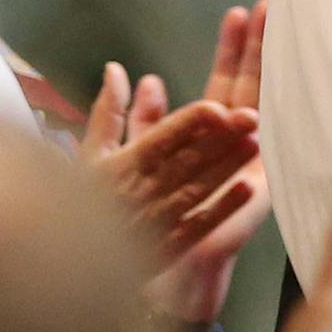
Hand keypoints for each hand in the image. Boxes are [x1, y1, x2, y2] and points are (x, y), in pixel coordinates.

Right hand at [83, 64, 260, 266]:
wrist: (76, 262)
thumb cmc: (84, 202)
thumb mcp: (90, 154)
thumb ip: (108, 112)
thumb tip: (116, 69)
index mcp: (123, 165)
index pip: (160, 138)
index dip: (189, 122)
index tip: (216, 107)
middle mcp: (143, 190)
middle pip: (187, 160)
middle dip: (220, 138)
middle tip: (252, 117)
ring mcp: (159, 220)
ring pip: (198, 188)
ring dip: (227, 166)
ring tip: (254, 143)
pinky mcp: (170, 247)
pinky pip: (200, 225)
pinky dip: (223, 208)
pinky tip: (247, 189)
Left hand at [146, 3, 270, 324]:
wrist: (152, 281)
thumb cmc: (136, 221)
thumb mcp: (119, 161)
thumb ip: (130, 118)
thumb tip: (138, 75)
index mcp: (202, 137)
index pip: (222, 82)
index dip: (231, 49)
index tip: (240, 13)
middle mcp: (229, 152)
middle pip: (246, 94)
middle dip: (255, 55)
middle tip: (268, 13)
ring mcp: (242, 180)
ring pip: (252, 132)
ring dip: (260, 101)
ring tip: (275, 61)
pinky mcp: (239, 216)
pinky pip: (243, 193)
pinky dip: (247, 174)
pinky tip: (257, 145)